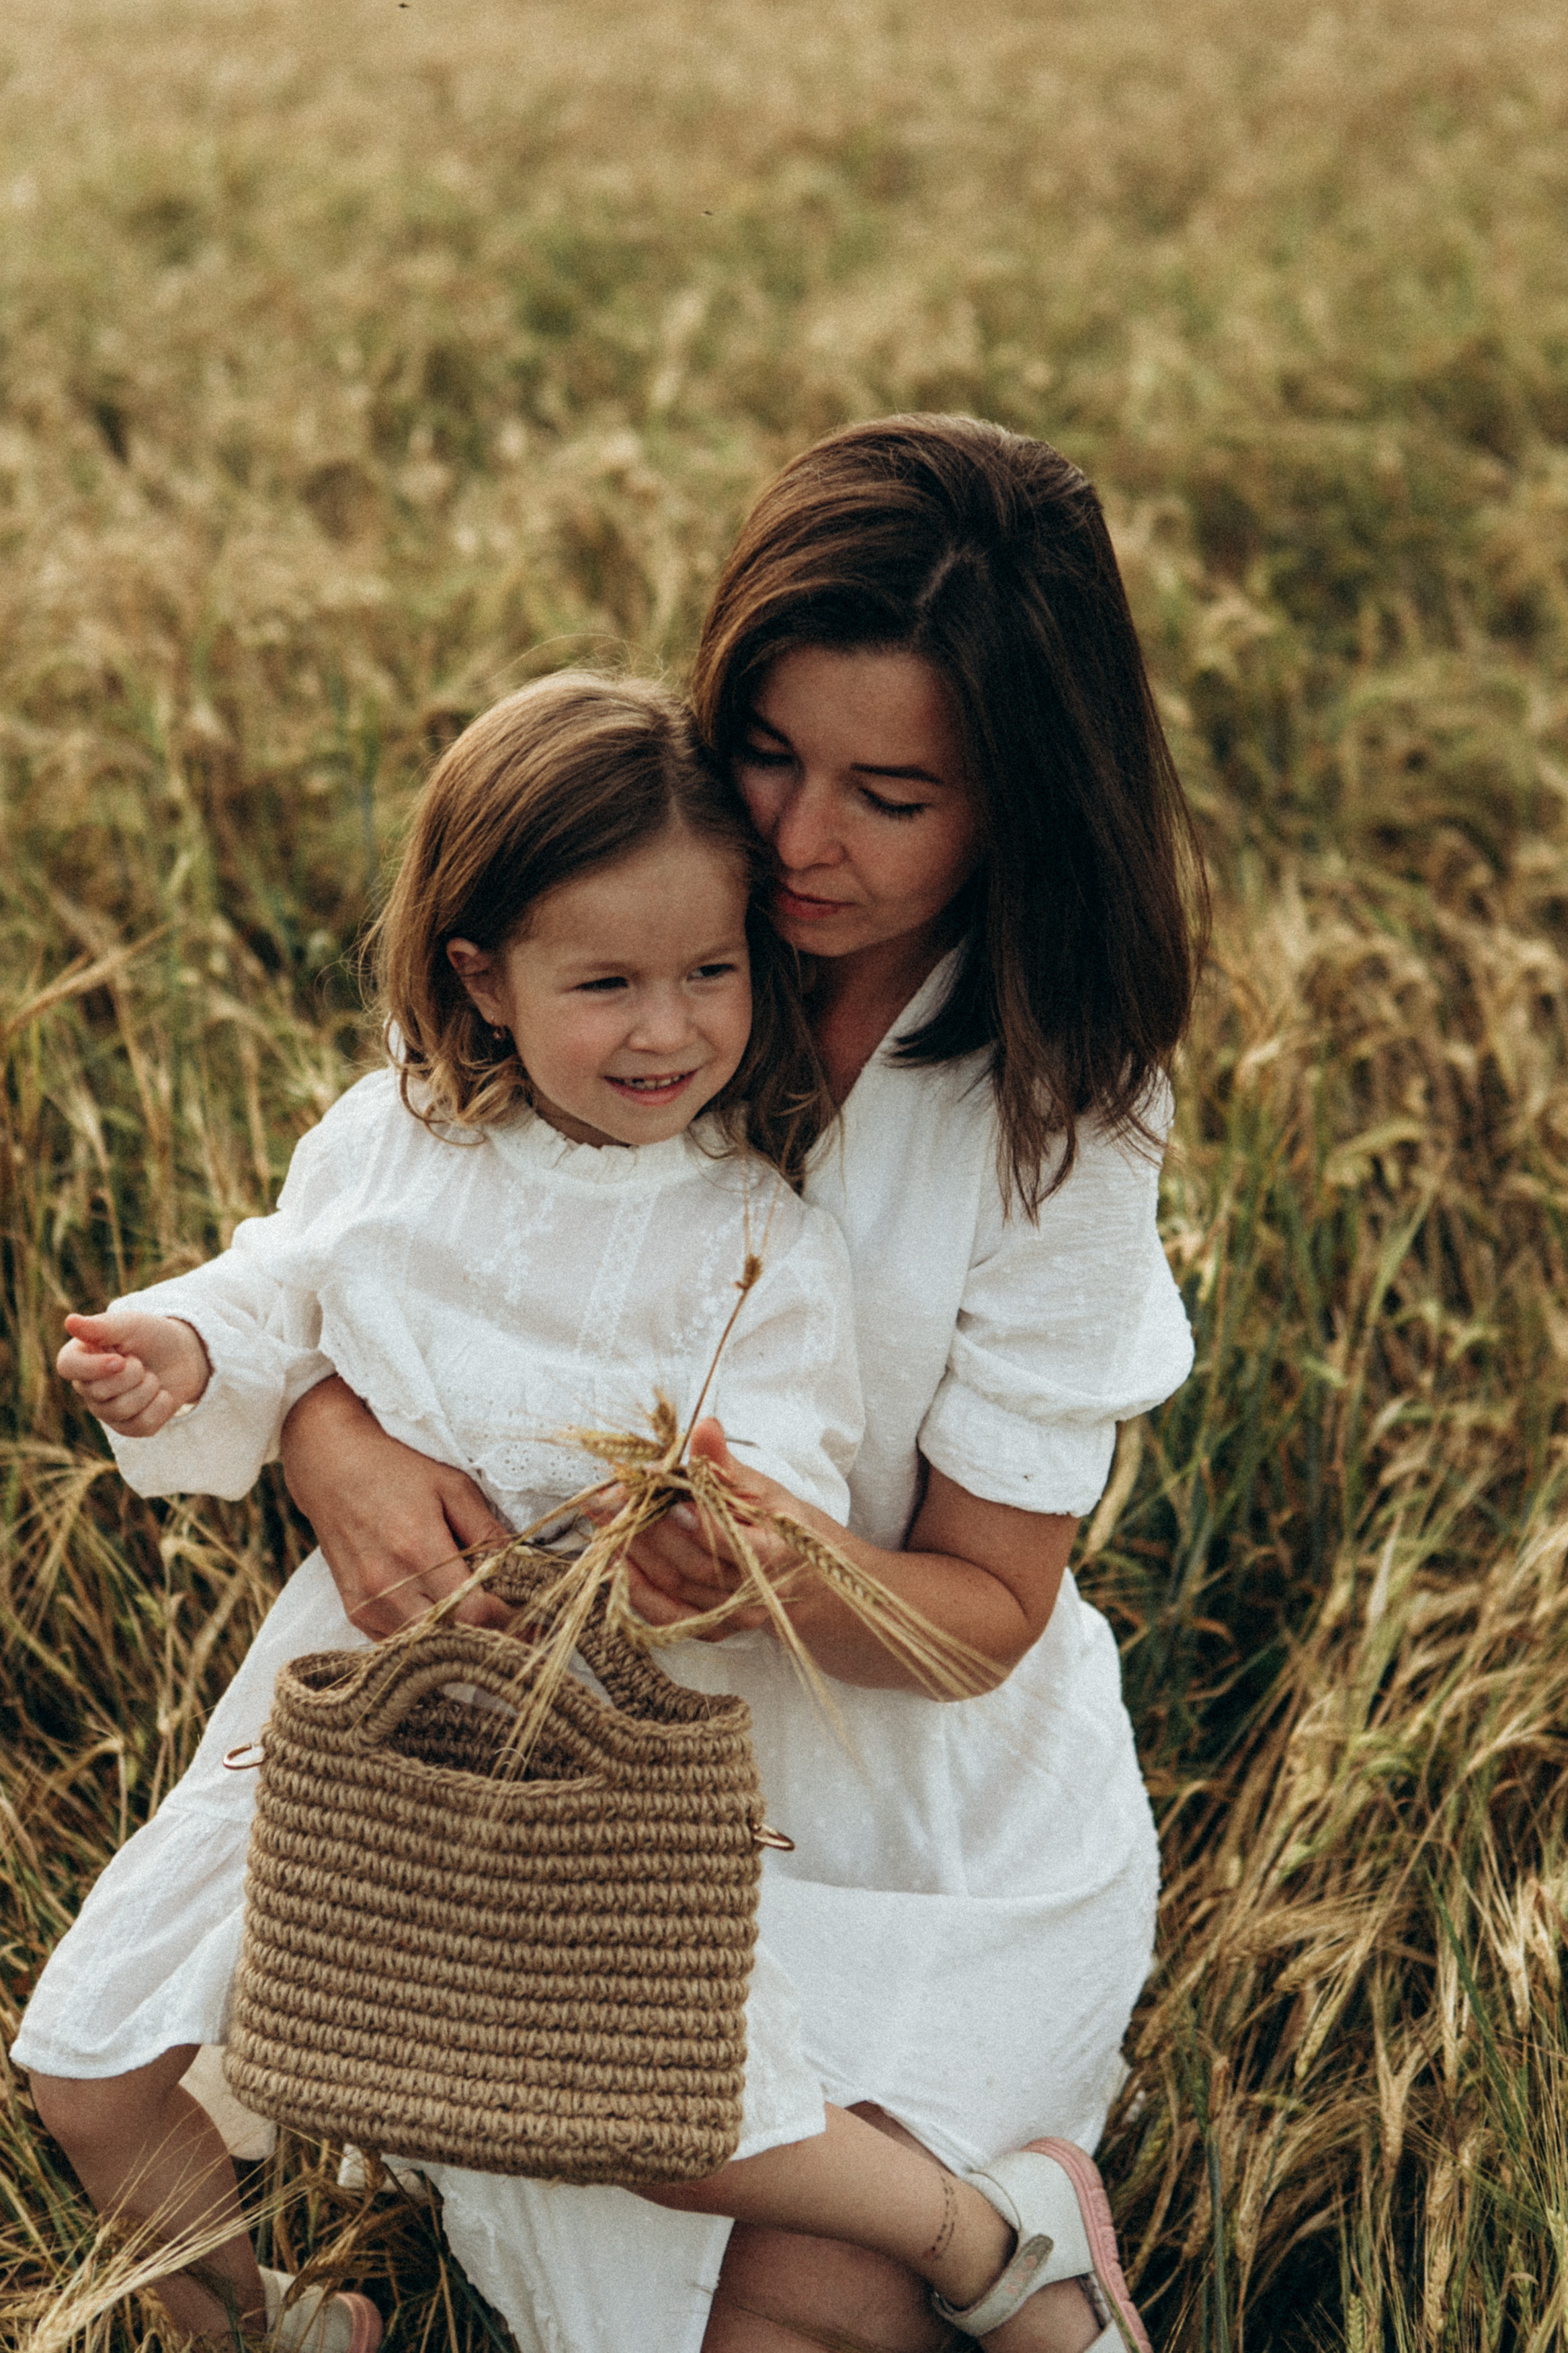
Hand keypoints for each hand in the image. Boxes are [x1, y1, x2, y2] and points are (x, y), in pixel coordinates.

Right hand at [58, 1309, 210, 1436]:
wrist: (183, 1355)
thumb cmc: (150, 1336)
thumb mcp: (129, 1324)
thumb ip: (101, 1326)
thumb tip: (69, 1321)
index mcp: (80, 1356)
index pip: (67, 1367)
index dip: (93, 1367)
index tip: (121, 1360)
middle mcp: (86, 1387)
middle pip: (99, 1391)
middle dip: (132, 1374)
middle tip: (141, 1362)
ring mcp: (105, 1410)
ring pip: (121, 1410)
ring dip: (148, 1388)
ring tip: (151, 1376)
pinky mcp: (128, 1426)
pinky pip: (142, 1426)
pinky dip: (161, 1407)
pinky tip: (162, 1394)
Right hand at [279, 1375, 513, 1635]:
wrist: (331, 1469)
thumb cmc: (397, 1472)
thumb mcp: (452, 1487)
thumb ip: (487, 1530)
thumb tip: (523, 1566)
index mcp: (419, 1547)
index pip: (474, 1611)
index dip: (510, 1622)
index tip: (533, 1622)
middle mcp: (389, 1583)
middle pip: (452, 1637)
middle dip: (489, 1637)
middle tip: (516, 1630)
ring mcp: (367, 1602)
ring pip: (425, 1647)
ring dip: (457, 1642)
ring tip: (482, 1625)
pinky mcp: (355, 1612)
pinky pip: (399, 1644)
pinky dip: (425, 1639)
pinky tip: (442, 1620)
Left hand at [602, 1417, 827, 1641]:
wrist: (792, 1570)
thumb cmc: (773, 1520)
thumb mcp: (757, 1486)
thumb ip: (725, 1464)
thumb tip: (705, 1427)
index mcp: (778, 1550)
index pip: (738, 1544)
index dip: (702, 1525)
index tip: (671, 1503)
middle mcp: (754, 1591)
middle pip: (695, 1565)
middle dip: (652, 1528)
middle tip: (618, 1496)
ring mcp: (731, 1616)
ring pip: (673, 1586)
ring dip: (633, 1549)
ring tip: (606, 1515)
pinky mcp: (709, 1629)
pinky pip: (663, 1614)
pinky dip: (633, 1586)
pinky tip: (612, 1556)